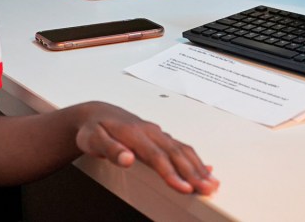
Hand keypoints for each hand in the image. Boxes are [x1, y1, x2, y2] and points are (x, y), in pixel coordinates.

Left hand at [73, 101, 219, 194]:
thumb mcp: (92, 139)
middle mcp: (150, 132)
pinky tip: (206, 168)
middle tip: (207, 189)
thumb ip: (110, 149)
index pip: (157, 156)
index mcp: (134, 133)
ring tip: (211, 182)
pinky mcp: (159, 138)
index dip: (171, 173)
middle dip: (193, 173)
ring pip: (182, 150)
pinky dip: (195, 160)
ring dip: (198, 167)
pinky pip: (181, 148)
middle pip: (175, 153)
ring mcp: (156, 134)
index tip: (184, 187)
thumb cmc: (93, 129)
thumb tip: (127, 158)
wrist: (96, 115)